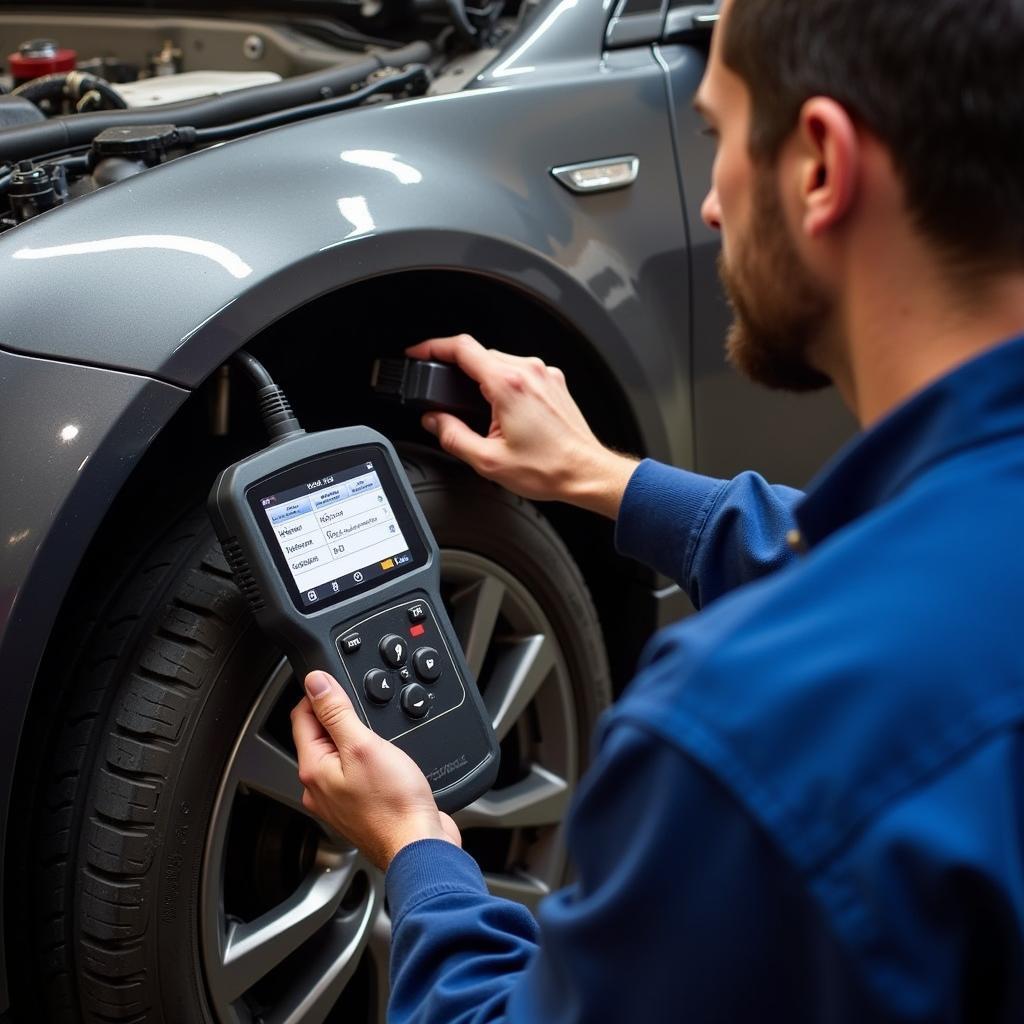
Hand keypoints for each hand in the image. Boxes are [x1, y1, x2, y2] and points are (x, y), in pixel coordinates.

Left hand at [291, 670, 460, 870]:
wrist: (419, 845)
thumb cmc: (393, 805)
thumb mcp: (364, 745)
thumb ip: (336, 712)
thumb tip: (315, 682)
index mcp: (313, 769)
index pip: (301, 716)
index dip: (319, 693)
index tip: (338, 683)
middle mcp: (321, 787)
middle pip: (320, 735)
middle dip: (340, 716)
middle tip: (365, 710)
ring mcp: (340, 799)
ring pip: (341, 753)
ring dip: (357, 737)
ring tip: (379, 734)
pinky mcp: (362, 806)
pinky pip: (358, 771)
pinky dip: (369, 758)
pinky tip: (387, 758)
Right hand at [405, 334, 638, 518]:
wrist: (586, 473)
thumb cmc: (549, 468)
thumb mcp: (488, 461)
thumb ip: (452, 436)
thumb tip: (434, 421)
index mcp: (508, 385)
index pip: (461, 347)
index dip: (432, 346)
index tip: (418, 353)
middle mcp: (529, 371)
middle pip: (480, 354)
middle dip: (456, 369)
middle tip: (441, 389)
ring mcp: (544, 374)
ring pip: (500, 362)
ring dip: (481, 378)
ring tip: (474, 407)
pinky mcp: (554, 382)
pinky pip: (519, 372)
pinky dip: (503, 383)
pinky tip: (502, 410)